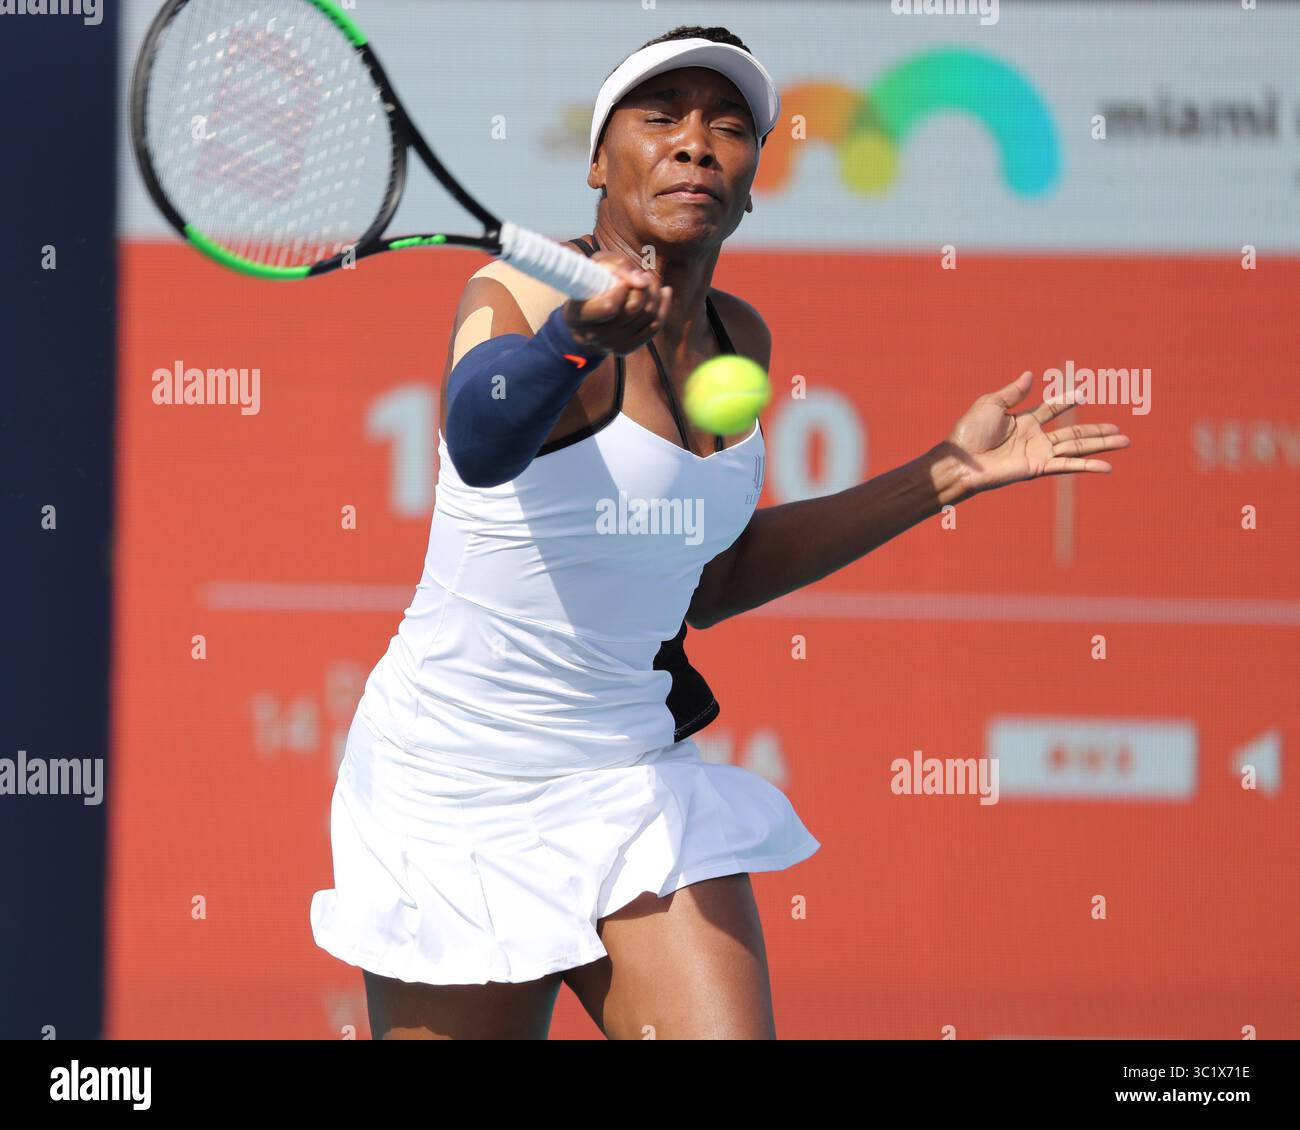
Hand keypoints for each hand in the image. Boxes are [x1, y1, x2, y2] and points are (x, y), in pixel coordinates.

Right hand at [563, 251, 671, 355]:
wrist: (585, 317)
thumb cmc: (591, 284)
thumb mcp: (598, 266)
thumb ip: (619, 267)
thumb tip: (643, 282)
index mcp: (580, 314)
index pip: (610, 307)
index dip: (622, 289)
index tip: (622, 280)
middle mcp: (593, 335)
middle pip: (632, 310)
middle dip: (645, 287)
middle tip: (644, 276)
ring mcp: (609, 345)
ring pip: (647, 318)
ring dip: (655, 294)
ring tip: (650, 281)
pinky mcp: (625, 349)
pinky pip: (654, 328)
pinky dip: (663, 307)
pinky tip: (664, 293)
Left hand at [942, 371, 1131, 497]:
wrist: (961, 460)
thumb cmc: (969, 432)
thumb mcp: (991, 405)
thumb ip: (1013, 393)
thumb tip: (1031, 374)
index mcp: (1023, 421)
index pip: (1052, 409)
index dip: (1066, 401)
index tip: (1083, 393)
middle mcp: (1035, 438)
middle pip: (1074, 432)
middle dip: (1097, 430)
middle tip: (1119, 428)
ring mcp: (1039, 453)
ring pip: (1077, 447)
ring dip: (1101, 445)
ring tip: (1124, 441)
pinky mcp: (1038, 467)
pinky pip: (1068, 465)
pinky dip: (1088, 466)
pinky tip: (1107, 467)